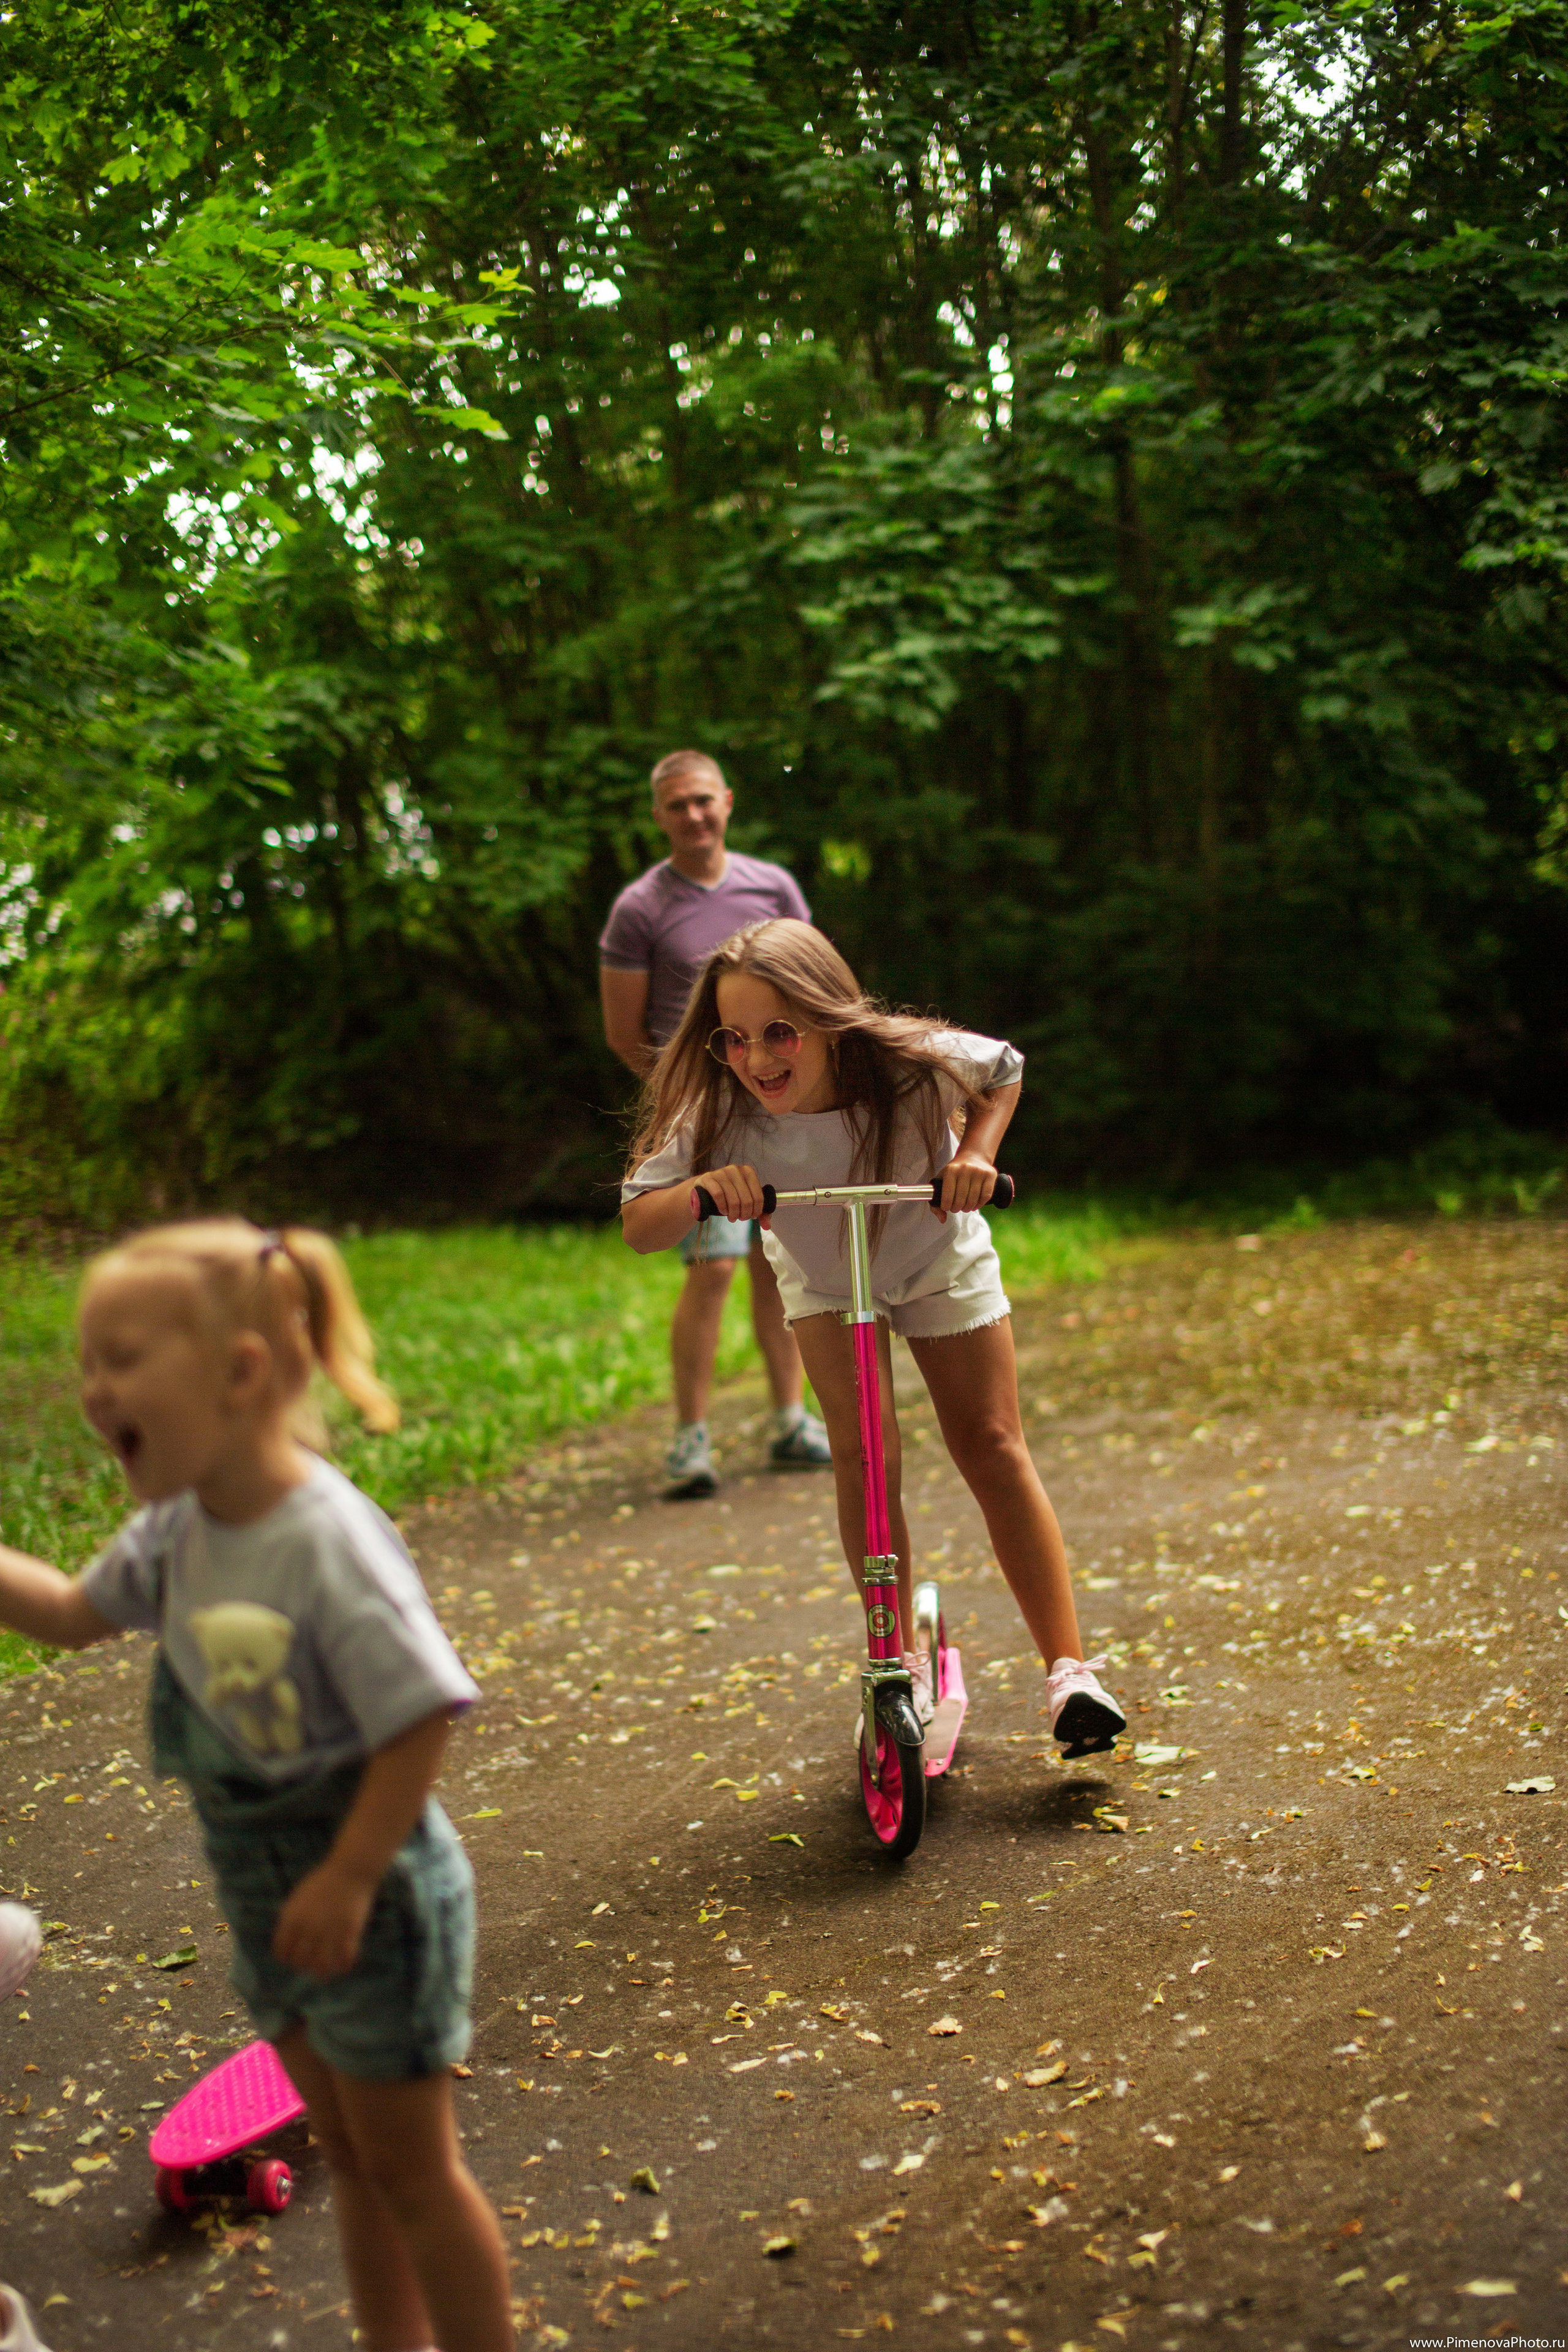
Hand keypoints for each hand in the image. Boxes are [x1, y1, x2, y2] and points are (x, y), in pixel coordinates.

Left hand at [271, 1859, 377, 1979]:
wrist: (350, 1869)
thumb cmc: (323, 1881)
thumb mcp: (298, 1899)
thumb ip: (291, 1920)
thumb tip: (287, 1943)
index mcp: (292, 1918)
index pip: (281, 1952)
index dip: (286, 1958)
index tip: (294, 1956)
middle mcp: (308, 1928)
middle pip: (300, 1962)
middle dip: (303, 1965)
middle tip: (310, 1962)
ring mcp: (330, 1931)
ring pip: (321, 1967)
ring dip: (322, 1971)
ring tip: (325, 1968)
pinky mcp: (350, 1932)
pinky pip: (344, 1960)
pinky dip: (342, 1966)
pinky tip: (342, 1964)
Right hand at [692, 1162, 769, 1226]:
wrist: (705, 1189)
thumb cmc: (729, 1194)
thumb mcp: (745, 1200)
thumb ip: (759, 1212)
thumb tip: (767, 1227)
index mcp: (748, 1171)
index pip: (758, 1196)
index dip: (757, 1211)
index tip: (752, 1216)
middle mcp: (735, 1169)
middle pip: (746, 1200)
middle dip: (745, 1214)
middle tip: (741, 1218)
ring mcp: (721, 1172)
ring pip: (733, 1199)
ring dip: (734, 1213)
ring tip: (733, 1218)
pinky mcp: (708, 1178)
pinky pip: (718, 1195)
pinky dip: (723, 1207)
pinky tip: (724, 1212)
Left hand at [934, 1151, 996, 1221]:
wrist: (973, 1156)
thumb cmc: (955, 1171)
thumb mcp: (942, 1180)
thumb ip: (936, 1201)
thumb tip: (942, 1219)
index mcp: (951, 1170)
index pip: (947, 1196)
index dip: (946, 1206)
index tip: (946, 1207)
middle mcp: (965, 1169)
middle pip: (961, 1200)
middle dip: (957, 1208)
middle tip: (956, 1208)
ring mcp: (979, 1171)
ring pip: (973, 1200)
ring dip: (968, 1208)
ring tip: (965, 1207)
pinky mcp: (990, 1175)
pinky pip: (986, 1196)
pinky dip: (980, 1204)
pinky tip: (975, 1204)